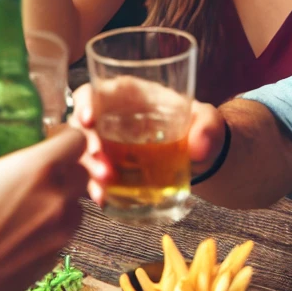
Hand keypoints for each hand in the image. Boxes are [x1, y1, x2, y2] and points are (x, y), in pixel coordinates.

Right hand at [0, 128, 87, 290]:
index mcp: (37, 170)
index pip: (76, 140)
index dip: (62, 135)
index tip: (42, 139)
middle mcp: (57, 201)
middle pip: (82, 173)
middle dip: (64, 166)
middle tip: (34, 168)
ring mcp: (58, 236)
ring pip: (76, 206)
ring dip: (61, 198)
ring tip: (26, 201)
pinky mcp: (50, 263)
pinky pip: (62, 235)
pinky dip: (50, 228)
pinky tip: (18, 231)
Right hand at [71, 83, 224, 205]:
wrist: (200, 157)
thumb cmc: (198, 127)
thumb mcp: (207, 120)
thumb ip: (208, 127)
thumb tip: (200, 146)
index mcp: (129, 95)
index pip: (98, 90)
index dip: (87, 103)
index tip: (88, 121)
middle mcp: (111, 117)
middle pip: (84, 126)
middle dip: (87, 146)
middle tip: (102, 168)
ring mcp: (107, 144)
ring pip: (83, 153)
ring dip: (88, 170)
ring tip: (103, 189)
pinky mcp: (110, 167)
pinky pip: (93, 175)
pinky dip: (95, 187)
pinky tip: (104, 199)